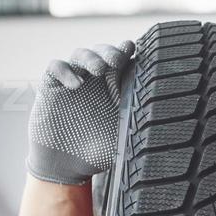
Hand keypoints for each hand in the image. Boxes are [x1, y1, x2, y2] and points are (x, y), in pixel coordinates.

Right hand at [26, 40, 135, 185]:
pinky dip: (65, 70)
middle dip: (110, 51)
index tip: (133, 49)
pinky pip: (56, 67)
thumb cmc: (97, 153)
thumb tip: (164, 128)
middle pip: (103, 52)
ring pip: (81, 54)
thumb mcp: (122, 142)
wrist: (66, 166)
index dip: (127, 52)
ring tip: (98, 69)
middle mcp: (94, 79)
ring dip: (91, 57)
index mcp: (114, 88)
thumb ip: (138, 131)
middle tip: (117, 59)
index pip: (122, 61)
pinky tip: (75, 84)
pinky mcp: (51, 86)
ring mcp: (72, 80)